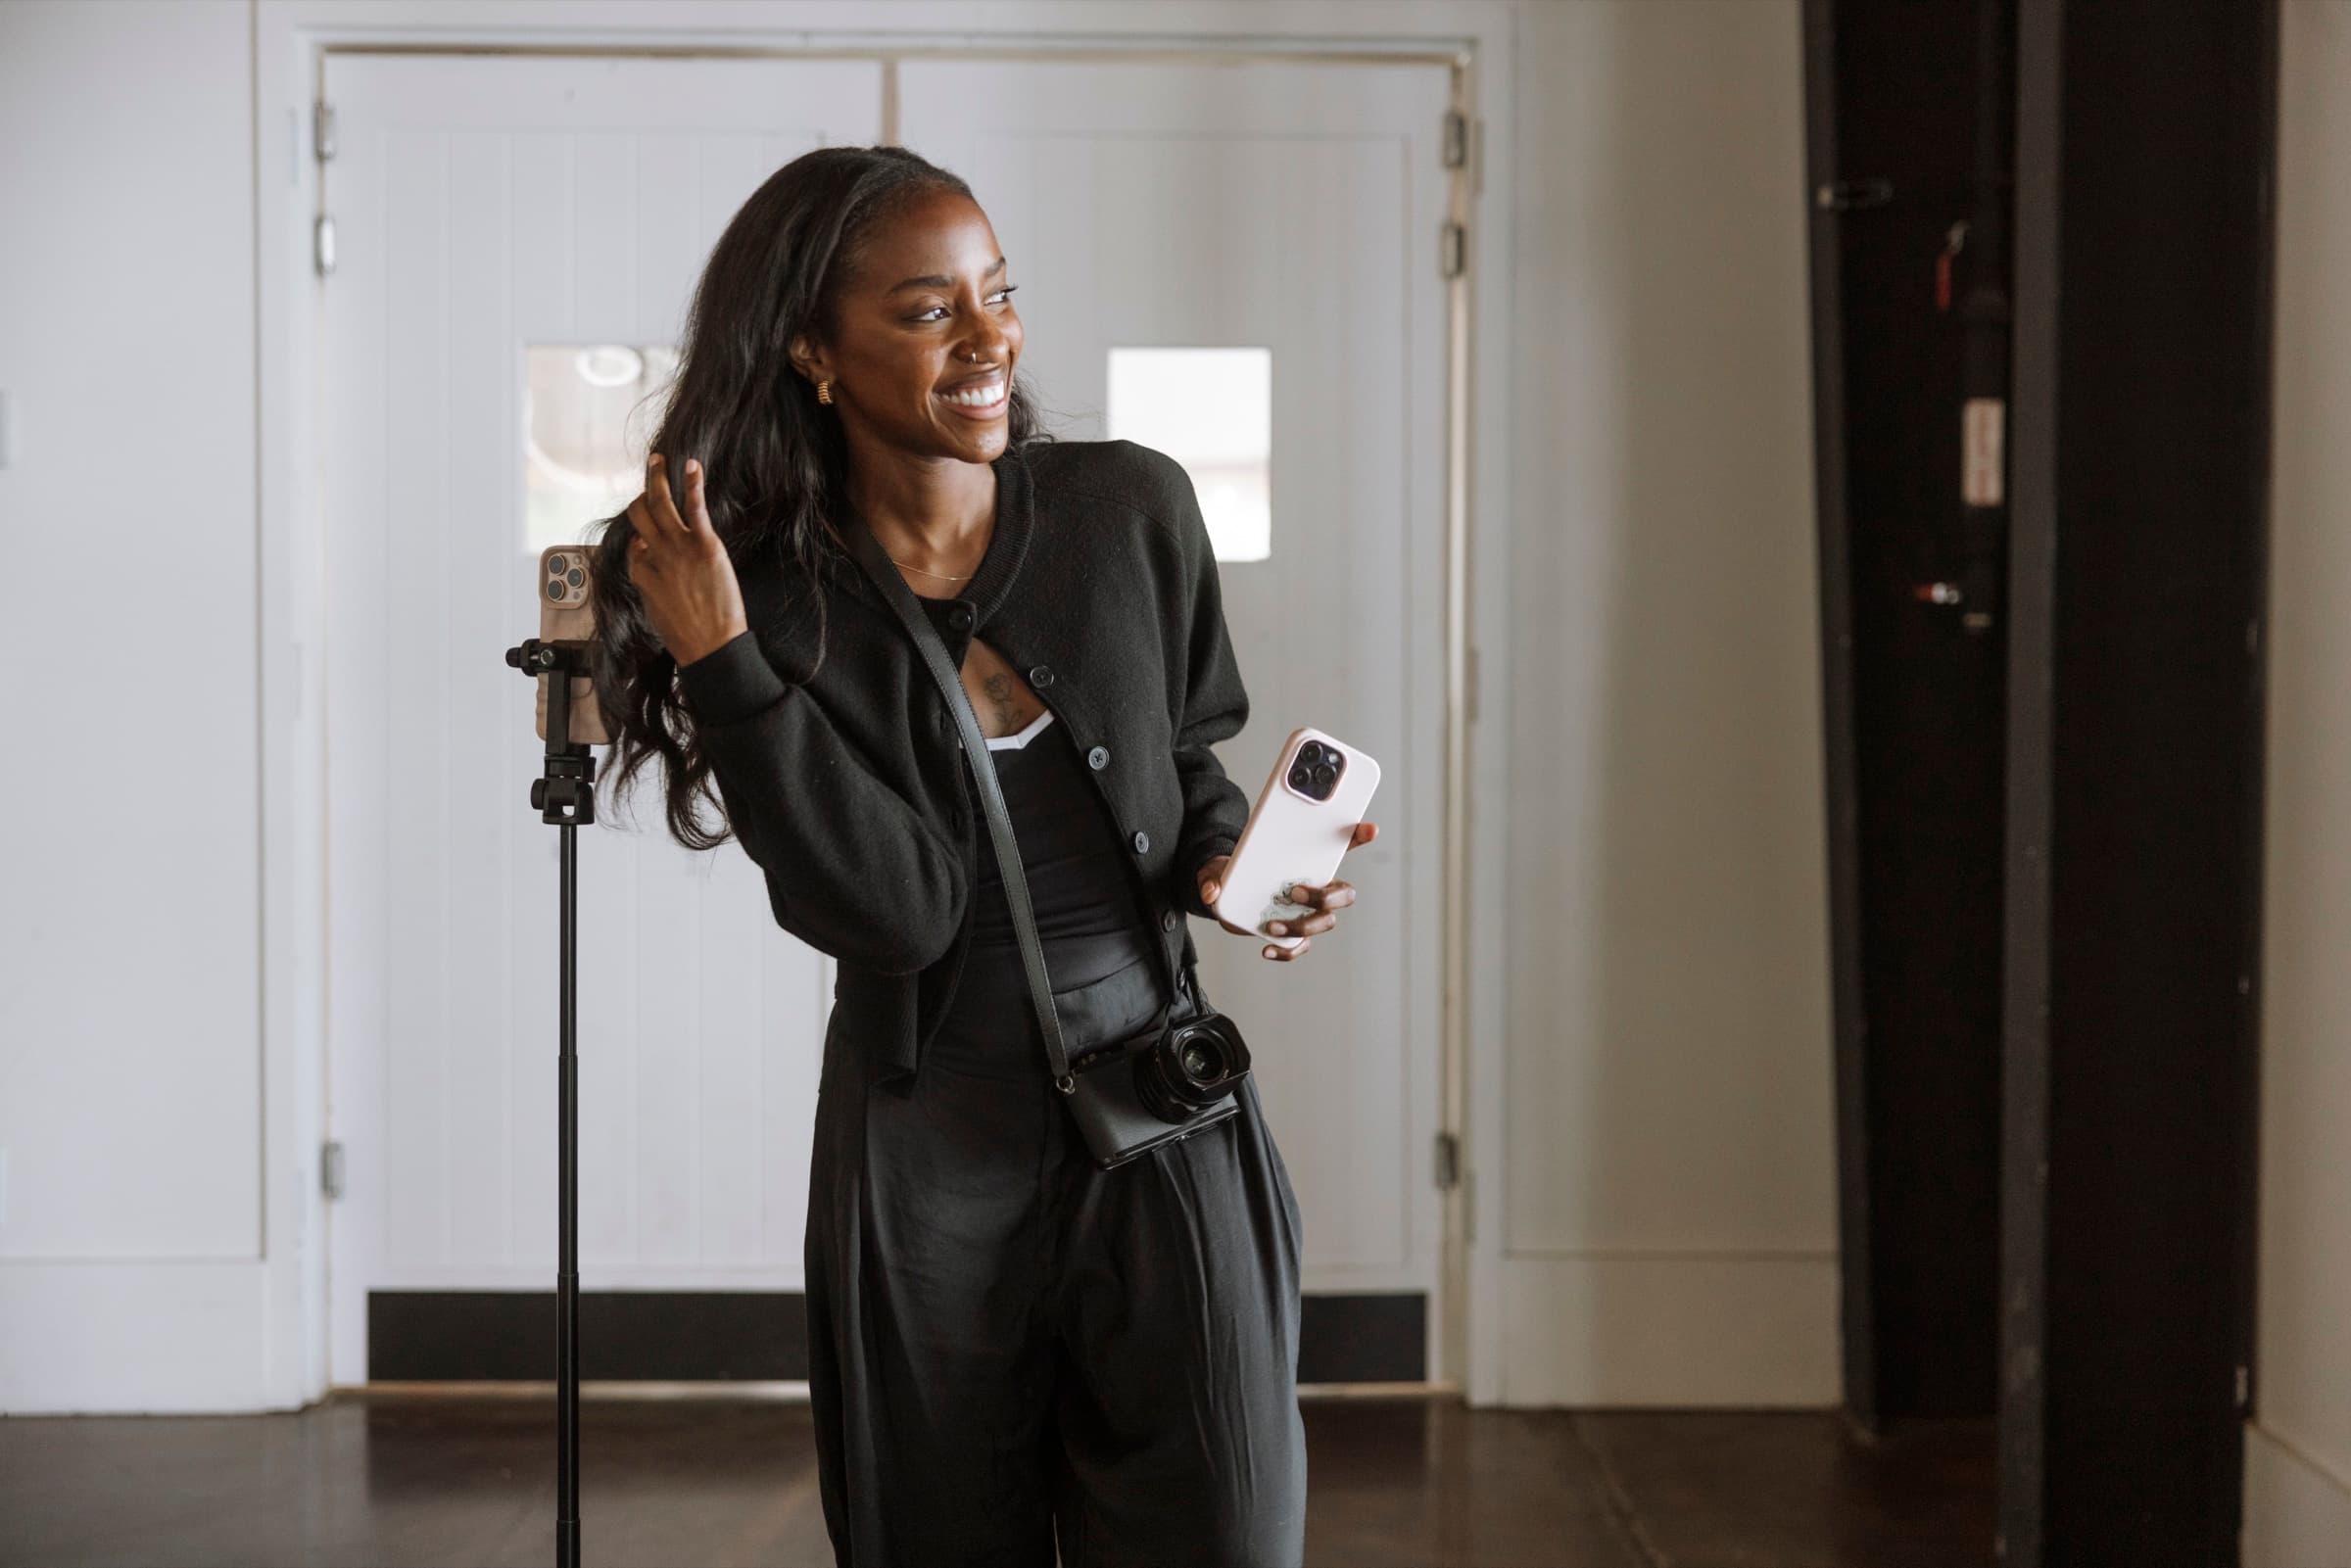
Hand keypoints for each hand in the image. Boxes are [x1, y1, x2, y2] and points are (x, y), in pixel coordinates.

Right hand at [624, 453, 749, 668]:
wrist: (711, 647)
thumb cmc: (689, 636)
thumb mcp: (655, 609)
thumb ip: (646, 580)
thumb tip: (642, 556)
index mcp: (641, 572)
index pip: (633, 541)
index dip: (640, 533)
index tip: (649, 531)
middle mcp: (655, 555)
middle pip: (639, 515)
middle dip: (642, 494)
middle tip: (648, 475)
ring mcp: (678, 548)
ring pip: (660, 503)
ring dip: (657, 477)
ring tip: (658, 459)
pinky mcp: (703, 545)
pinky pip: (694, 508)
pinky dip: (692, 484)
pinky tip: (692, 465)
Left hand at [1194, 820, 1376, 961]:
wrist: (1225, 895)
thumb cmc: (1235, 873)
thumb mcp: (1218, 867)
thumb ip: (1212, 874)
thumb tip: (1212, 891)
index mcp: (1307, 861)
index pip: (1339, 846)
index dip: (1357, 837)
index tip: (1369, 828)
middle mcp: (1316, 886)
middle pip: (1342, 893)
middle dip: (1324, 895)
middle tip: (1292, 891)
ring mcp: (1308, 912)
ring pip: (1325, 922)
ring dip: (1303, 925)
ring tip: (1272, 924)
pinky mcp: (1295, 933)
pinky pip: (1301, 946)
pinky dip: (1287, 951)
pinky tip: (1267, 949)